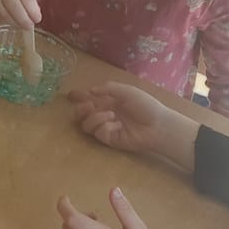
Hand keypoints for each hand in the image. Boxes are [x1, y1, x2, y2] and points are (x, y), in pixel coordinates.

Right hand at [0, 0, 41, 27]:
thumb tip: (35, 13)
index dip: (33, 11)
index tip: (37, 19)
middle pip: (17, 10)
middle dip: (25, 21)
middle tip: (30, 26)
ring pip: (7, 16)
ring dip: (16, 22)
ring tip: (21, 23)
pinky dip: (5, 19)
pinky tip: (10, 17)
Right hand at [68, 82, 196, 168]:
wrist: (157, 125)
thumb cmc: (145, 106)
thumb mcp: (127, 91)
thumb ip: (108, 89)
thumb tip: (90, 90)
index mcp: (108, 101)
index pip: (89, 98)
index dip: (78, 97)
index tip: (70, 95)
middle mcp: (104, 113)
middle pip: (81, 114)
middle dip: (80, 109)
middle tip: (89, 106)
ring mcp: (105, 127)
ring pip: (86, 125)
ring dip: (95, 118)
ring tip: (110, 115)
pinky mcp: (109, 139)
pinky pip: (98, 133)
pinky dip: (105, 127)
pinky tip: (118, 126)